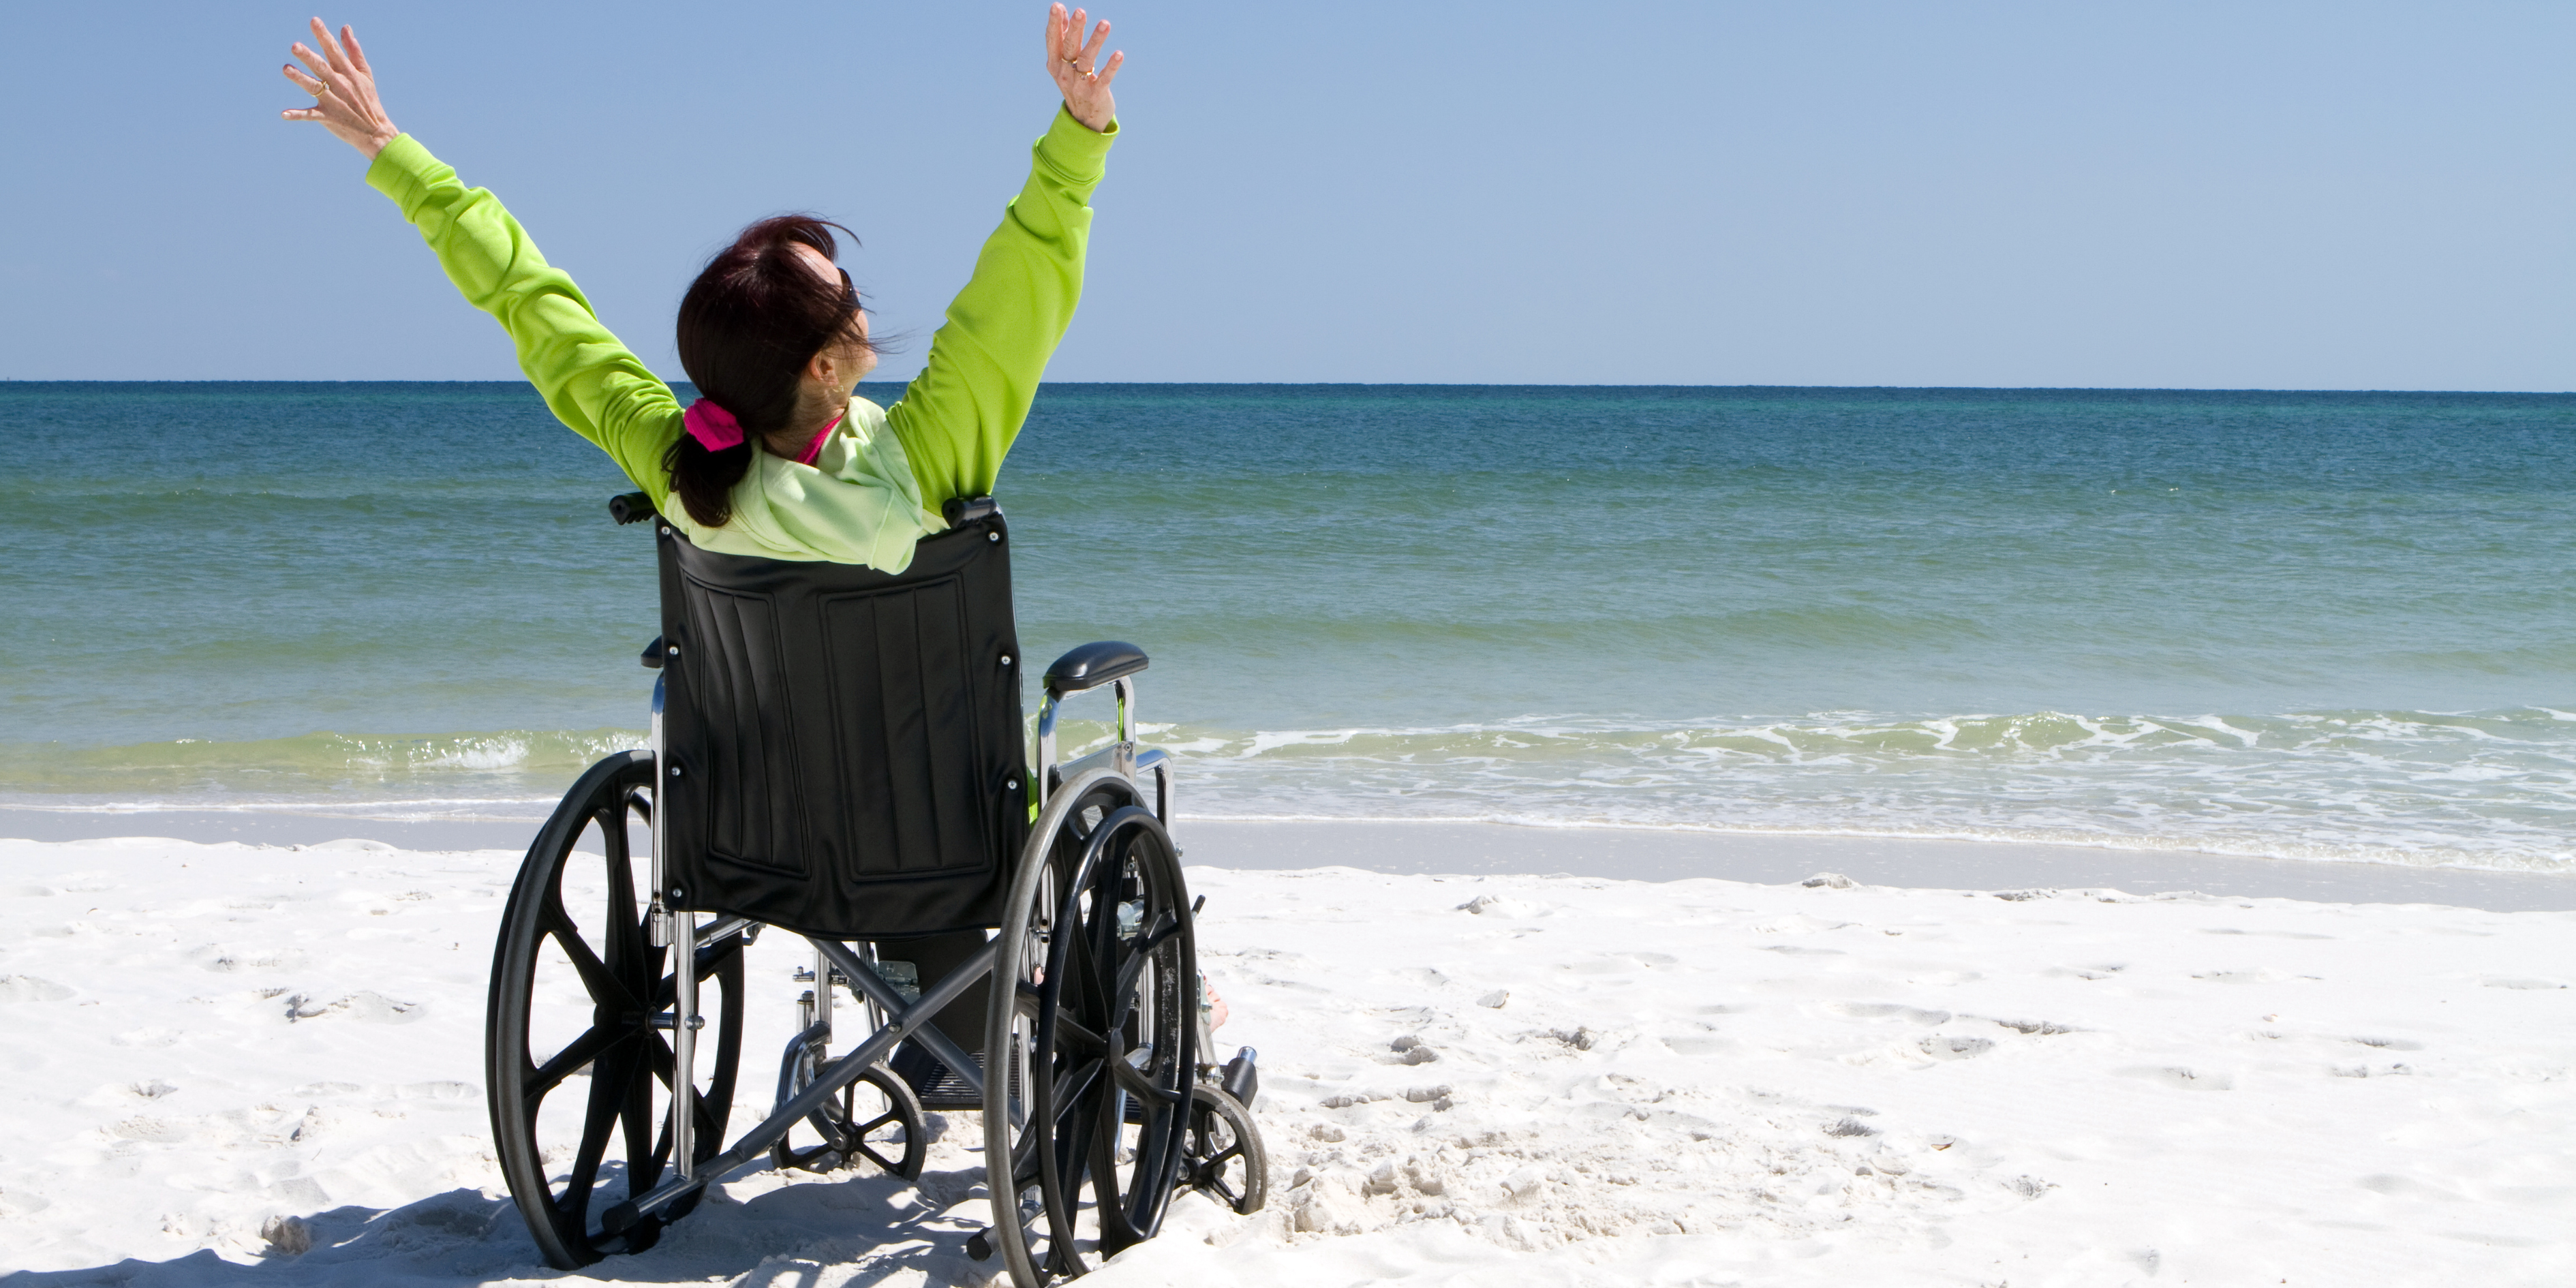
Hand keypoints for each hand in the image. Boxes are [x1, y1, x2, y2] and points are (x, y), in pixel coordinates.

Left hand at [279, 17, 398, 159]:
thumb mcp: (365, 74)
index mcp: (348, 73)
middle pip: (321, 67)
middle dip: (308, 57)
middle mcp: (340, 85)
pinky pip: (310, 116)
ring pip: (314, 88)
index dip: (324, 36)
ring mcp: (333, 101)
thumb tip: (345, 27)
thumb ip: (353, 50)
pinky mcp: (328, 117)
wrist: (376, 132)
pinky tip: (284, 114)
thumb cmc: (368, 100)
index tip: (314, 21)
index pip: (334, 51)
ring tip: (286, 69)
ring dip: (300, 78)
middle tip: (295, 46)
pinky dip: (298, 115)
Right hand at [1044, 4, 1121, 132]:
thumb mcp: (1064, 62)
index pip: (1053, 40)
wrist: (1084, 119)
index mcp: (1055, 64)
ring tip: (1105, 24)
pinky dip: (1111, 66)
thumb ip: (1062, 37)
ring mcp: (1079, 85)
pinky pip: (1104, 78)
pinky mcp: (1096, 95)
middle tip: (1080, 11)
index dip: (1054, 24)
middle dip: (1075, 29)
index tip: (1057, 6)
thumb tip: (1060, 10)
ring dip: (1096, 41)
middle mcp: (1064, 74)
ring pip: (1087, 60)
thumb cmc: (1075, 82)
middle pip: (1069, 48)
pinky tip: (1119, 54)